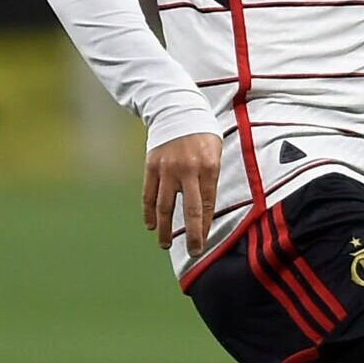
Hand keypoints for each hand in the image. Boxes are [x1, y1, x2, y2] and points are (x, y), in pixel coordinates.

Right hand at [143, 132, 222, 249]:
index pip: (208, 205)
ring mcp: (167, 168)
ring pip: (165, 206)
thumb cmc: (201, 134)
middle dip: (193, 235)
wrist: (176, 109)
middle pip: (190, 211)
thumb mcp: (215, 152)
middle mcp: (188, 170)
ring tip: (166, 244)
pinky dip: (148, 212)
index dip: (205, 226)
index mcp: (208, 167)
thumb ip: (210, 178)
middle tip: (194, 252)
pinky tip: (150, 225)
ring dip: (165, 229)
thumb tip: (206, 210)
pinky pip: (148, 194)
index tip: (204, 242)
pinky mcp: (151, 166)